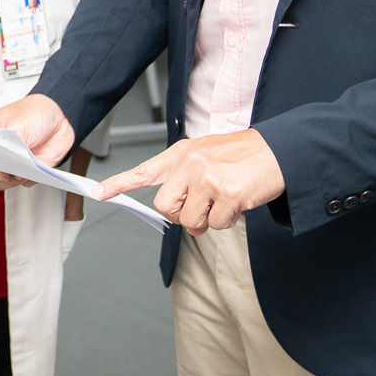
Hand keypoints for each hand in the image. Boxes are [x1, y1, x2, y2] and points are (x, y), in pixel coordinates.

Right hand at [0, 94, 73, 189]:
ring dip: (9, 181)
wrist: (60, 117)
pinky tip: (35, 169)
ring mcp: (11, 164)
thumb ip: (10, 140)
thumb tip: (5, 157)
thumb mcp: (19, 122)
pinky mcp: (27, 171)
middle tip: (4, 172)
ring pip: (0, 183)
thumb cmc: (33, 113)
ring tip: (21, 172)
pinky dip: (28, 179)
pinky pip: (23, 183)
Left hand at [95, 129, 284, 234]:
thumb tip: (178, 214)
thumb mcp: (206, 155)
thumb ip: (185, 178)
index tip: (98, 192)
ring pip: (191, 221)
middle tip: (204, 206)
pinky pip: (216, 224)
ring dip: (209, 219)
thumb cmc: (242, 156)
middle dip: (184, 215)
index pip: (143, 171)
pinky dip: (228, 220)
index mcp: (181, 154)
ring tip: (225, 199)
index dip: (118, 184)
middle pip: (167, 208)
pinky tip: (239, 201)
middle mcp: (190, 164)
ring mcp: (208, 178)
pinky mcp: (227, 194)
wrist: (278, 151)